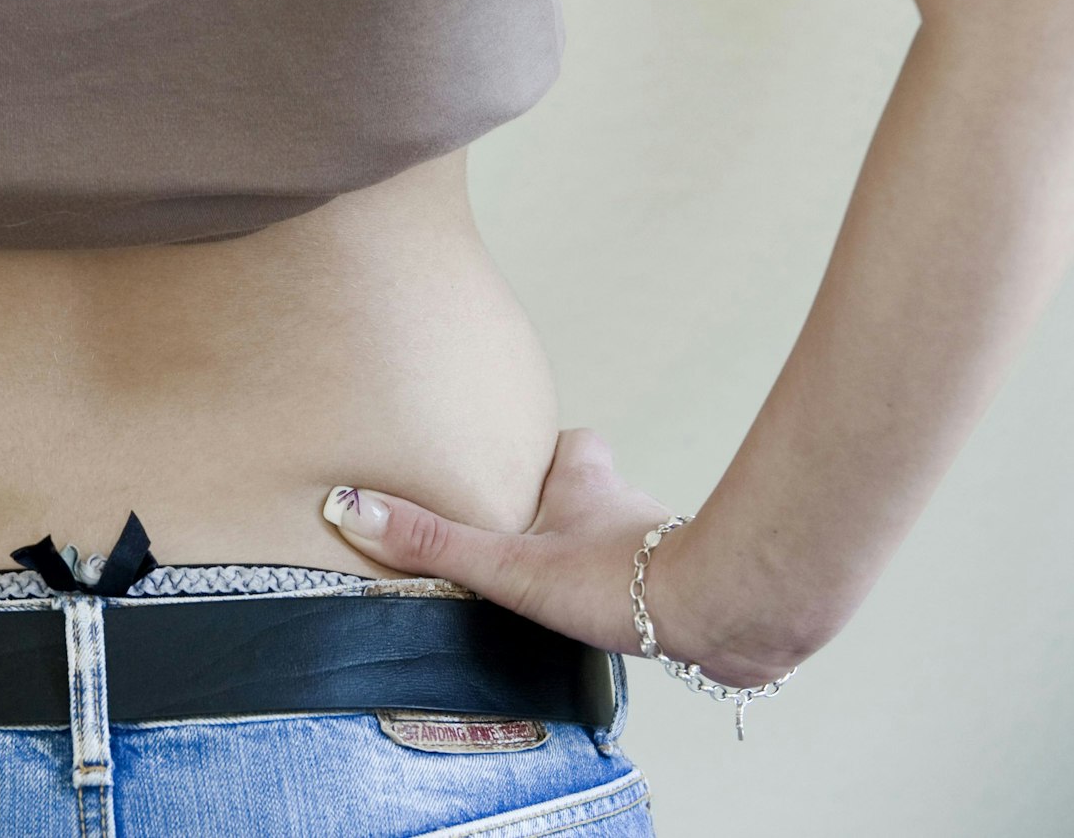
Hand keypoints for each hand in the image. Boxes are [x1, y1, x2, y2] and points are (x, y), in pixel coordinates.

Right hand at [322, 427, 803, 688]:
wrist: (722, 614)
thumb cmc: (621, 581)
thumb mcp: (509, 564)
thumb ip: (433, 543)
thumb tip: (352, 507)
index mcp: (583, 483)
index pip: (570, 445)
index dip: (548, 453)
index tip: (522, 463)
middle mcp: (626, 505)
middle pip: (599, 488)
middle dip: (573, 504)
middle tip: (539, 529)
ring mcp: (663, 547)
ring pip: (629, 537)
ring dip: (605, 554)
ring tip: (572, 587)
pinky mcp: (692, 590)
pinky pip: (660, 584)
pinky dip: (640, 598)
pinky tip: (620, 628)